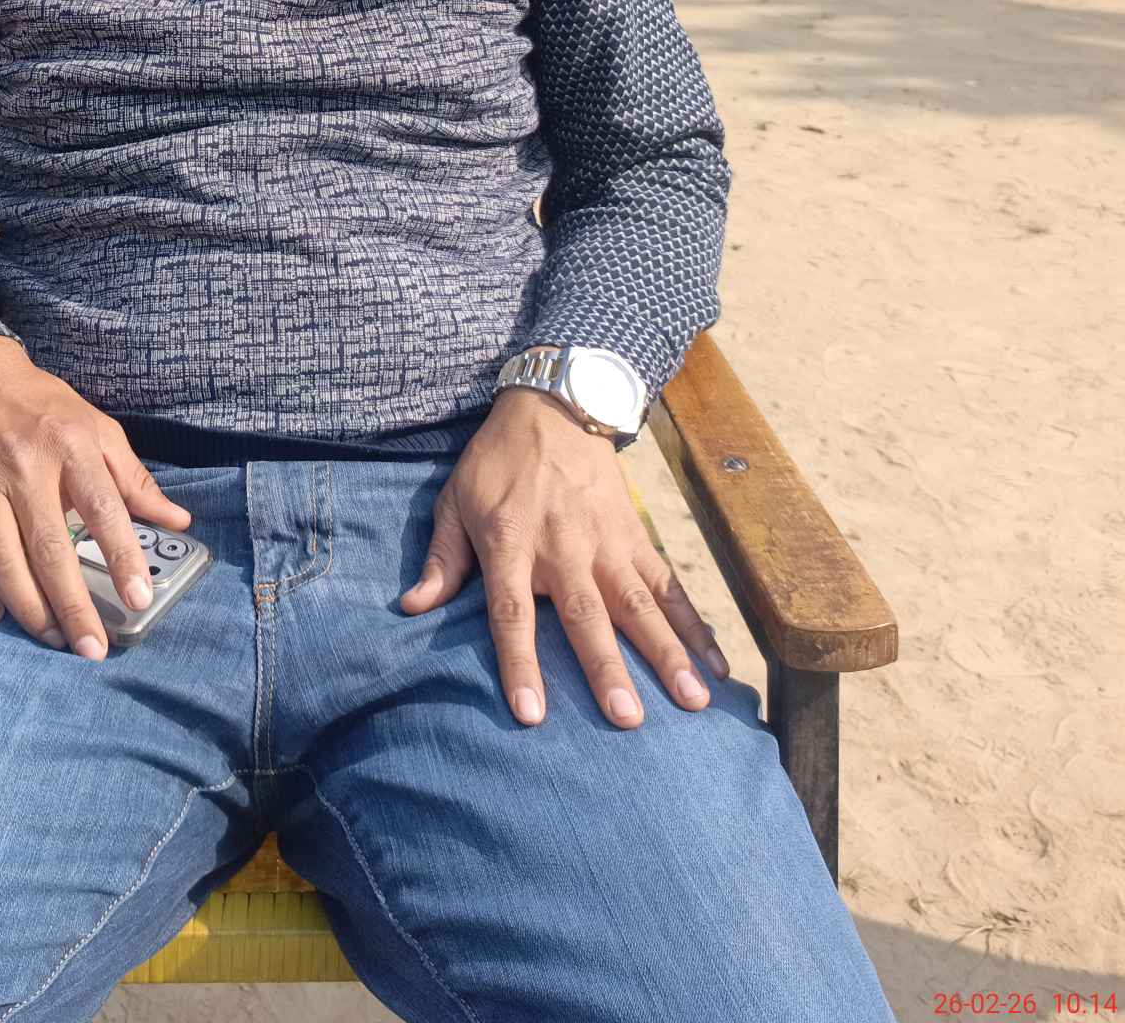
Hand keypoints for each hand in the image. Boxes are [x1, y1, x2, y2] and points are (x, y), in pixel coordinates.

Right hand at [0, 336, 191, 661]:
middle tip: (92, 648)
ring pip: (0, 559)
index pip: (102, 508)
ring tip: (53, 638)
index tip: (139, 597)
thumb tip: (178, 521)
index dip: (123, 555)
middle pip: (48, 547)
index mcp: (69, 446)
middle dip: (72, 604)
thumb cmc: (44, 407)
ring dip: (27, 607)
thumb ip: (135, 478)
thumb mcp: (98, 428)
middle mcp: (23, 469)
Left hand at [399, 386, 729, 727]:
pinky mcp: (635, 534)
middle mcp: (562, 547)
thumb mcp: (455, 500)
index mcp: (510, 543)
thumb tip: (412, 607)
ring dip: (666, 653)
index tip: (531, 714)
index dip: (520, 664)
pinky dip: (693, 624)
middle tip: (628, 719)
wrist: (553, 404)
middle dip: (607, 669)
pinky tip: (713, 664)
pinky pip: (667, 585)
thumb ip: (442, 558)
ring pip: (639, 604)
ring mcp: (606, 542)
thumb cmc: (496, 462)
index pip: (513, 614)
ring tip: (693, 700)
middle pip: (586, 616)